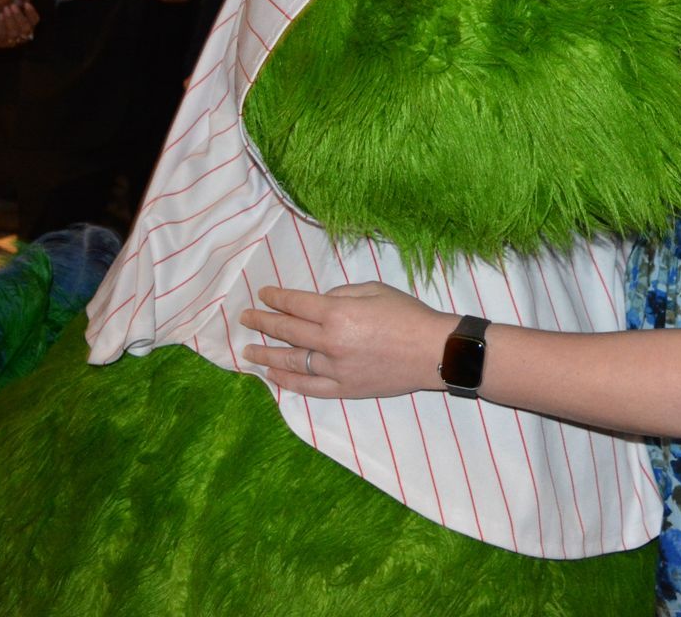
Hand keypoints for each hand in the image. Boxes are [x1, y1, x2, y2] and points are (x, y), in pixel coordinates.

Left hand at [0, 0, 38, 48]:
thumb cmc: (1, 14)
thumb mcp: (11, 6)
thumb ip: (20, 0)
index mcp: (28, 25)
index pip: (35, 21)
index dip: (31, 13)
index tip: (25, 3)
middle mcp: (21, 35)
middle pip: (26, 28)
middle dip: (19, 17)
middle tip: (12, 5)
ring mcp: (10, 40)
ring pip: (13, 33)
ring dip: (9, 20)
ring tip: (4, 9)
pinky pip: (0, 35)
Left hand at [240, 283, 453, 398]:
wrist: (434, 351)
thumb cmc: (408, 315)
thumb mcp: (375, 290)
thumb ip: (341, 295)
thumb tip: (319, 304)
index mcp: (338, 314)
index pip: (296, 304)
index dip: (276, 298)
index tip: (263, 294)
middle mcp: (330, 342)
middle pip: (287, 332)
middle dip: (262, 322)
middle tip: (245, 318)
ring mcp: (335, 369)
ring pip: (292, 361)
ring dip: (266, 354)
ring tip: (248, 351)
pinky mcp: (344, 390)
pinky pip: (308, 387)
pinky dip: (287, 380)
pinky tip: (273, 375)